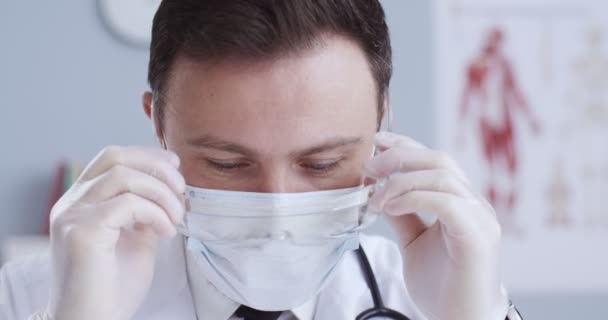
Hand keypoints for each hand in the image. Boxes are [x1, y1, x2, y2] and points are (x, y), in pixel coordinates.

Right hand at [45, 146, 185, 319]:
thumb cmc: (113, 288)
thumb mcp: (136, 239)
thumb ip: (145, 212)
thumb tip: (169, 189)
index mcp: (81, 202)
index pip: (112, 158)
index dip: (147, 156)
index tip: (176, 167)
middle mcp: (71, 203)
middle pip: (115, 157)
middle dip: (156, 167)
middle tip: (181, 191)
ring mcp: (73, 215)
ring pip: (124, 176)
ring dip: (161, 193)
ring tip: (176, 218)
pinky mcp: (82, 232)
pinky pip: (128, 203)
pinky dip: (155, 213)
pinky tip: (165, 232)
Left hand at [365, 132, 507, 319]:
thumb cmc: (442, 286)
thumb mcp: (412, 242)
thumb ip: (402, 215)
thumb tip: (379, 191)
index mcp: (461, 202)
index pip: (435, 160)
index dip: (406, 145)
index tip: (377, 142)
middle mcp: (475, 205)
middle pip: (439, 159)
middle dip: (399, 157)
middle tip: (368, 168)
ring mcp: (481, 218)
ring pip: (442, 175)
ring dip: (401, 181)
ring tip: (375, 198)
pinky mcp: (479, 236)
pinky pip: (446, 201)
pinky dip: (413, 197)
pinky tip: (390, 207)